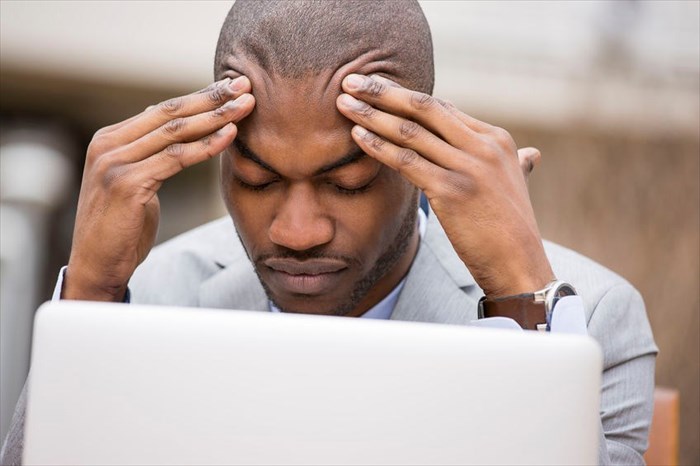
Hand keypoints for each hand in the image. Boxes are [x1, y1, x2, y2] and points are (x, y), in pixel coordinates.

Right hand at [64, 77, 254, 300]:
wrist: (98, 264)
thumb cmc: (122, 227)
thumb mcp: (135, 182)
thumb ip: (150, 156)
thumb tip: (177, 133)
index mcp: (110, 140)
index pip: (162, 110)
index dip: (199, 97)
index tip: (232, 87)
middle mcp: (108, 145)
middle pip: (170, 114)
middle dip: (211, 98)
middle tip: (245, 86)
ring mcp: (115, 163)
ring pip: (175, 133)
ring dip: (215, 118)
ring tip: (245, 107)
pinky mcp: (127, 184)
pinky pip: (175, 159)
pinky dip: (205, 146)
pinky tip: (229, 136)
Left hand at [337, 74, 552, 297]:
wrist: (519, 264)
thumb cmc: (511, 229)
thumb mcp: (517, 185)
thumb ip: (517, 163)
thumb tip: (530, 155)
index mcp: (496, 139)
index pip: (442, 108)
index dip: (405, 95)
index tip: (376, 87)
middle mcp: (483, 146)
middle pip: (424, 108)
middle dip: (383, 91)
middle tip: (351, 81)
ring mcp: (467, 167)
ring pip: (410, 132)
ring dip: (371, 114)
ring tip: (343, 104)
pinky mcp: (451, 190)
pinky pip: (405, 161)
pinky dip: (378, 146)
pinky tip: (357, 136)